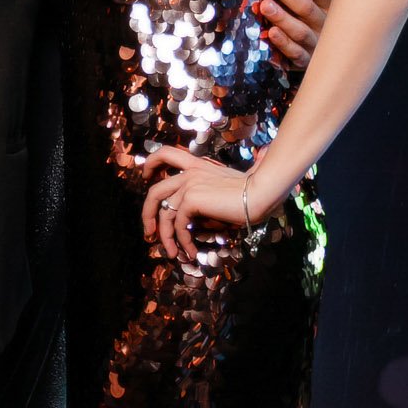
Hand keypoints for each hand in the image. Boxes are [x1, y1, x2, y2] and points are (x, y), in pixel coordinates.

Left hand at [140, 147, 266, 262]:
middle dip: (148, 214)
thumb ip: (207, 200)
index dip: (151, 163)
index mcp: (198, 166)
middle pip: (155, 191)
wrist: (261, 193)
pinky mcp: (191, 198)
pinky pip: (177, 225)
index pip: (167, 154)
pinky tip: (190, 250)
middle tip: (149, 233)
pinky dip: (182, 241)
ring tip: (174, 253)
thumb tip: (194, 222)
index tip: (145, 177)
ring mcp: (189, 184)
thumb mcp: (224, 193)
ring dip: (166, 238)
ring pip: (165, 214)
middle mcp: (190, 173)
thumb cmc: (251, 194)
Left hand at [253, 0, 331, 71]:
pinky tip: (271, 33)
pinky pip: (296, 53)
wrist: (335, 59)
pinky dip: (284, 43)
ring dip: (282, 17)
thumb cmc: (318, 23)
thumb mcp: (318, 2)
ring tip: (264, 5)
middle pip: (305, 6)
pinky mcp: (308, 62)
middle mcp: (326, 24)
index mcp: (330, 5)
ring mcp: (318, 44)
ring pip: (300, 30)